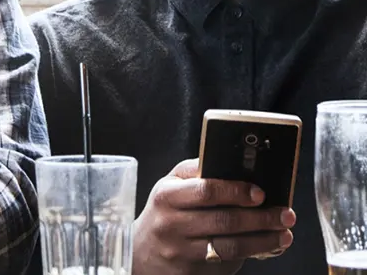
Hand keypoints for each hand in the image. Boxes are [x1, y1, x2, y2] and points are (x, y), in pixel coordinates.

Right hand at [133, 159, 295, 274]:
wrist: (142, 254)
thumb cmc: (163, 214)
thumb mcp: (169, 187)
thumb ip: (195, 173)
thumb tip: (233, 164)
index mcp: (166, 196)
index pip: (205, 191)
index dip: (236, 191)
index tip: (260, 192)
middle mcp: (171, 224)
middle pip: (224, 220)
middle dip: (261, 218)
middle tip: (286, 214)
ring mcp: (181, 252)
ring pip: (230, 246)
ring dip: (263, 240)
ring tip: (283, 234)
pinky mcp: (192, 272)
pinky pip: (228, 263)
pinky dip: (252, 255)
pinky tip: (267, 247)